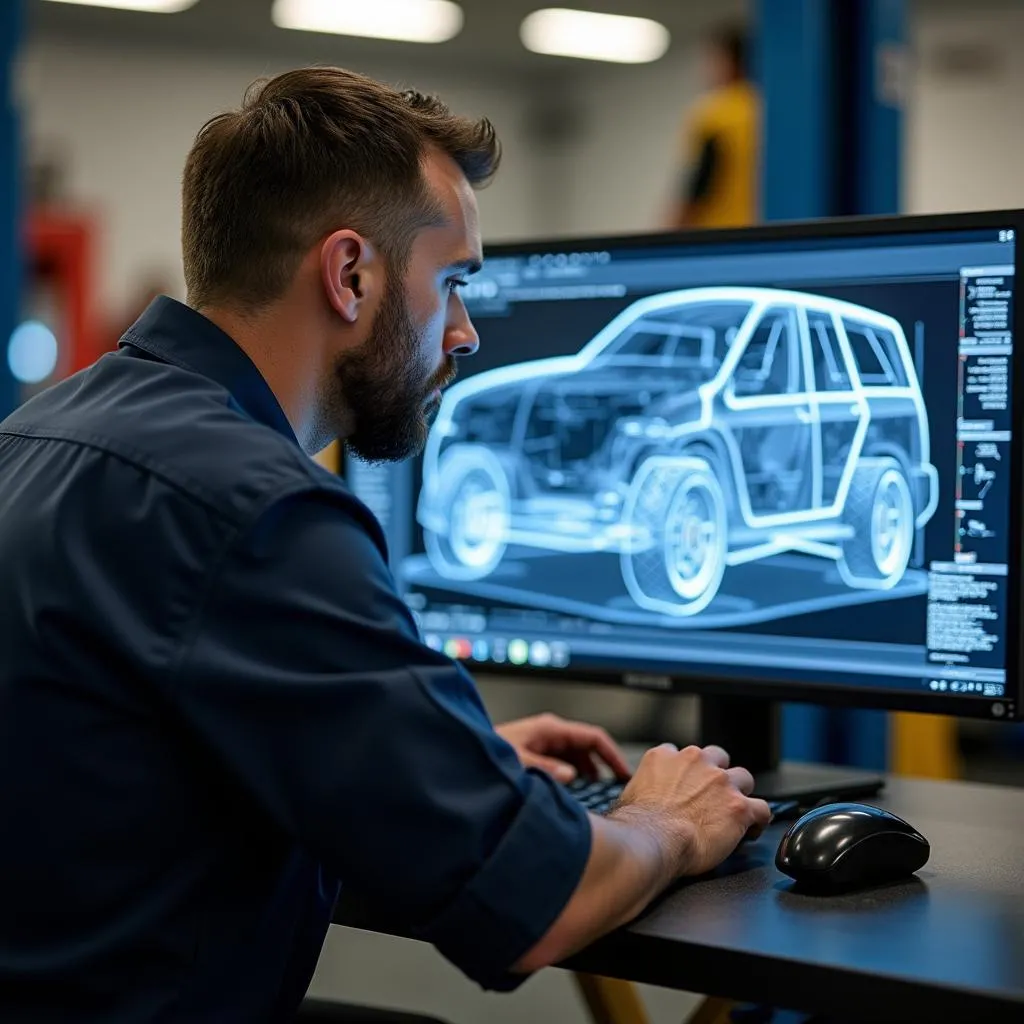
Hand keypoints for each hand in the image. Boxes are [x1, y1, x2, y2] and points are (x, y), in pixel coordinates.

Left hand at [495, 713, 631, 783]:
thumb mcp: (520, 762)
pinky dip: (575, 774)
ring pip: (577, 755)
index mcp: (550, 728)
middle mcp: (549, 733)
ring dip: (589, 771)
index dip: (612, 753)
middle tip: (617, 784)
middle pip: (588, 746)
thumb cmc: (489, 751)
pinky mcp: (538, 752)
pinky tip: (576, 789)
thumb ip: (547, 769)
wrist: (466, 755)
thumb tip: (572, 775)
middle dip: (603, 764)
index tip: (624, 772)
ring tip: (599, 790)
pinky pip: (565, 761)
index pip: (593, 736)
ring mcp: (544, 742)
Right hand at [610, 743, 771, 877]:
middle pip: (717, 757)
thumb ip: (643, 787)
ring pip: (743, 778)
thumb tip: (641, 800)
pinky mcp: (739, 807)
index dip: (689, 772)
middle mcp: (695, 761)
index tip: (690, 786)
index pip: (683, 755)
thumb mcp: (630, 793)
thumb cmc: (637, 824)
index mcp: (665, 757)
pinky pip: (762, 809)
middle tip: (713, 797)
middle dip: (717, 775)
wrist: (652, 839)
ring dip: (740, 793)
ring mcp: (720, 782)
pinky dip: (759, 820)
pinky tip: (752, 830)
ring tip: (734, 812)